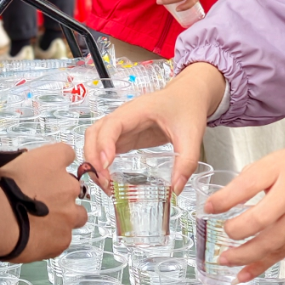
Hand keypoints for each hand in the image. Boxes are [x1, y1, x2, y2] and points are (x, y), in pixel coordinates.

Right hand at [0, 141, 88, 261]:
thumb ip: (22, 165)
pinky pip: (62, 239)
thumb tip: (20, 173)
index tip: (48, 172)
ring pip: (77, 215)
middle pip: (74, 188)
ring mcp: (69, 213)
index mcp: (53, 160)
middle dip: (61, 195)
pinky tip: (34, 240)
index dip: (56, 164)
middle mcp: (68, 185)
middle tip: (39, 202)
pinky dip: (51, 240)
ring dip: (64, 218)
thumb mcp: (5, 163)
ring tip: (42, 224)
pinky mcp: (63, 239)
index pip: (66, 154)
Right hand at [82, 63, 225, 191]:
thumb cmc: (187, 107)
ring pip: (95, 141)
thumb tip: (176, 189)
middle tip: (105, 181)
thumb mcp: (191, 134)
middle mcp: (124, 118)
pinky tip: (109, 179)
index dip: (104, 144)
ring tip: (104, 183)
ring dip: (93, 161)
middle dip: (93, 157)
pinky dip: (101, 163)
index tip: (106, 165)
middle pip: (94, 133)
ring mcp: (123, 128)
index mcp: (137, 111)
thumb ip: (186, 161)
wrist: (189, 95)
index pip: (111, 125)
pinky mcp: (126, 137)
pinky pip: (105, 148)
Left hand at [207, 138, 284, 282]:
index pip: (246, 186)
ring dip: (243, 256)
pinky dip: (261, 267)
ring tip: (223, 260)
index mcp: (283, 170)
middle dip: (233, 231)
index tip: (207, 207)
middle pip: (258, 221)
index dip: (222, 200)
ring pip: (269, 244)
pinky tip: (243, 275)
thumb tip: (232, 194)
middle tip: (218, 232)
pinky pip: (282, 254)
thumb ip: (259, 174)